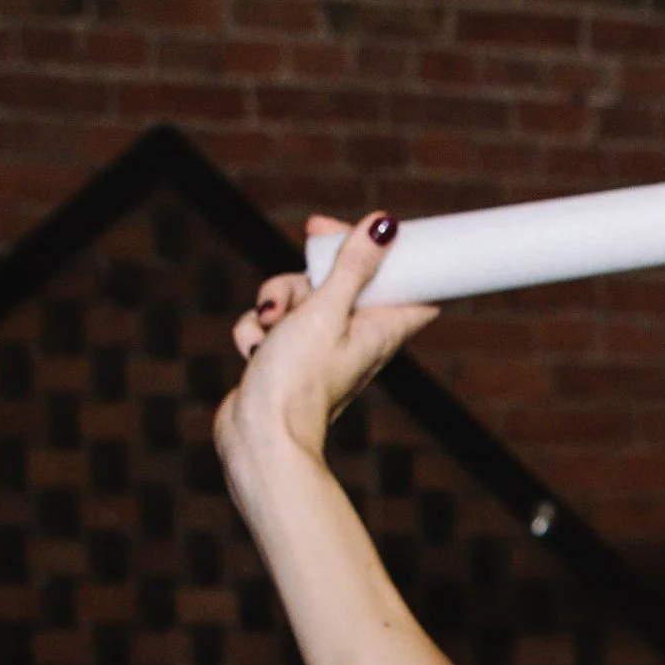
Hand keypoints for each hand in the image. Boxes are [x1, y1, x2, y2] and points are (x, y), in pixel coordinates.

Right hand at [214, 212, 439, 476]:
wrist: (258, 437)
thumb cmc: (297, 381)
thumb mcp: (325, 311)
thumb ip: (354, 267)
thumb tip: (386, 226)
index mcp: (380, 330)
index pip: (408, 283)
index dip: (388, 252)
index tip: (362, 231)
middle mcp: (356, 340)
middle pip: (342, 281)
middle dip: (311, 268)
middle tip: (309, 240)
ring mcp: (321, 351)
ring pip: (299, 298)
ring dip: (277, 300)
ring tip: (271, 325)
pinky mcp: (289, 360)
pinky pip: (274, 325)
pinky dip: (259, 331)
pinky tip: (256, 352)